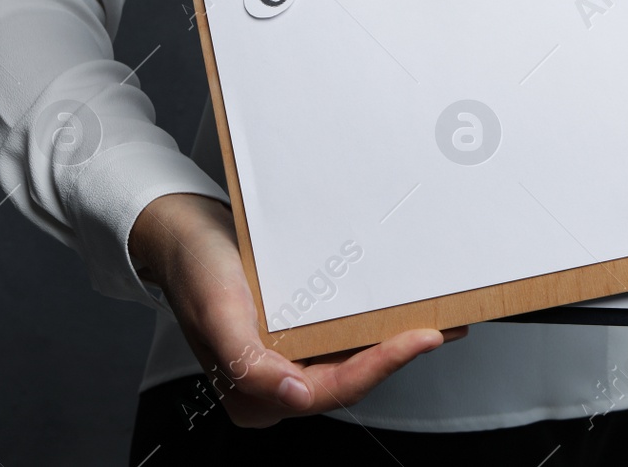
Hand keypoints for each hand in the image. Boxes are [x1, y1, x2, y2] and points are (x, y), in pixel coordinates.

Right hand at [129, 193, 465, 427]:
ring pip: (354, 358)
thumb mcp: (218, 311)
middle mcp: (277, 383)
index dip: (382, 367)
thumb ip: (250, 363)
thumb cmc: (196, 268)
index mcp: (255, 393)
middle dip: (400, 355)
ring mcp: (289, 358)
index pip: (334, 389)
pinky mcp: (298, 333)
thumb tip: (295, 395)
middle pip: (352, 377)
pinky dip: (377, 324)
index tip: (422, 338)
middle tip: (445, 326)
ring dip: (395, 340)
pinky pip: (346, 335)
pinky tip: (405, 308)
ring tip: (441, 318)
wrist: (182, 232)